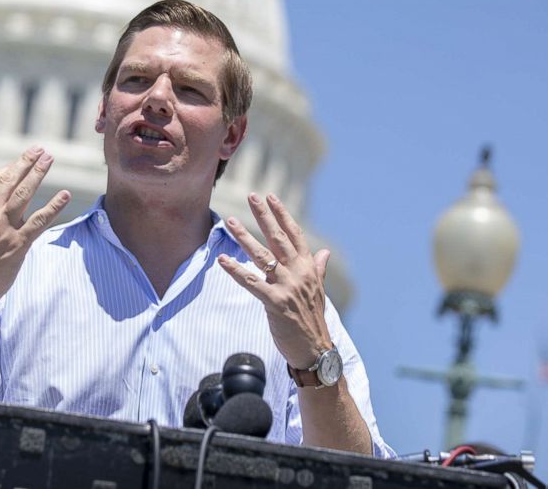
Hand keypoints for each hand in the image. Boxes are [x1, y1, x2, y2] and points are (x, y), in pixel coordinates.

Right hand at [0, 146, 69, 308]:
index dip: (9, 167)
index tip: (22, 159)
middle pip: (10, 181)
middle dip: (26, 162)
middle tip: (40, 150)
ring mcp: (3, 228)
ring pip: (24, 194)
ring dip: (38, 174)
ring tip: (50, 159)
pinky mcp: (18, 243)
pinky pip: (39, 220)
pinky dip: (54, 206)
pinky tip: (65, 195)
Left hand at [217, 192, 331, 369]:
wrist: (316, 351)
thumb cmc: (313, 320)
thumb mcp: (318, 291)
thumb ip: (319, 269)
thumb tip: (325, 252)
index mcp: (309, 268)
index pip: (295, 234)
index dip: (282, 214)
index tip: (271, 197)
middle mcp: (299, 273)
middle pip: (278, 238)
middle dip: (264, 215)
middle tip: (252, 196)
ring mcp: (287, 287)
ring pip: (262, 256)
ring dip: (244, 237)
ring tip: (231, 221)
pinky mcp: (275, 302)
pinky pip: (251, 282)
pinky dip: (236, 270)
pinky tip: (223, 260)